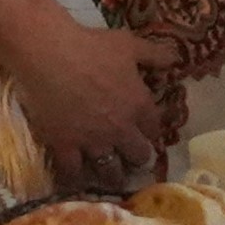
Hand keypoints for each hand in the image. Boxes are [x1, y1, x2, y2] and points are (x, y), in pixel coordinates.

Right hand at [9, 20, 166, 194]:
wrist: (49, 53)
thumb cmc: (91, 45)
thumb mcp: (128, 44)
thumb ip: (154, 55)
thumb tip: (175, 59)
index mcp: (139, 105)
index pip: (155, 129)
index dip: (152, 133)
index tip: (148, 136)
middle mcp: (121, 129)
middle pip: (138, 156)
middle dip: (137, 158)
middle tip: (131, 157)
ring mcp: (93, 141)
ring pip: (110, 172)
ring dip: (113, 176)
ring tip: (110, 178)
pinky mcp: (66, 146)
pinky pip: (73, 173)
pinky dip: (75, 179)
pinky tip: (75, 180)